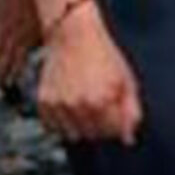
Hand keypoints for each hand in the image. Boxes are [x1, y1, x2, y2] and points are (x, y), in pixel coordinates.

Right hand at [36, 4, 141, 145]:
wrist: (73, 35)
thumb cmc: (104, 55)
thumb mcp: (126, 80)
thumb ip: (131, 112)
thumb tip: (129, 140)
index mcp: (102, 102)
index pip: (113, 134)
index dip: (117, 124)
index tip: (116, 111)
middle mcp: (78, 106)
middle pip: (93, 135)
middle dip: (101, 124)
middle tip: (101, 104)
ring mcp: (58, 105)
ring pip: (72, 134)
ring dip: (81, 125)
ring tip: (85, 103)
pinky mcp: (43, 102)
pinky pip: (53, 127)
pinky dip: (62, 121)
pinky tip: (70, 103)